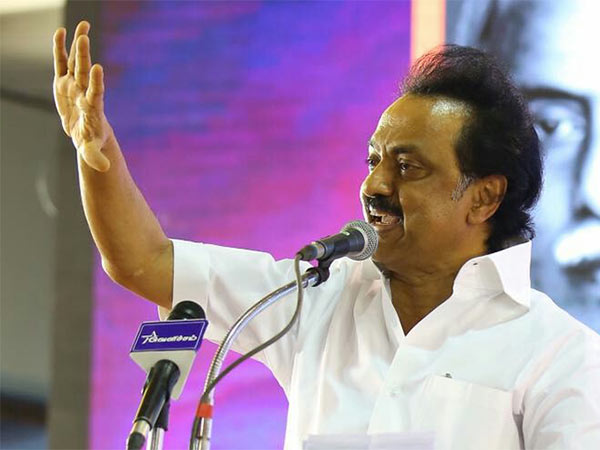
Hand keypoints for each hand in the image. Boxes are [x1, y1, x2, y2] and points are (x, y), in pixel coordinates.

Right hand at [53, 21, 110, 171]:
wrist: (87, 133)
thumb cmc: (91, 142)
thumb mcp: (92, 151)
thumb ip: (95, 156)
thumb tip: (104, 169)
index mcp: (92, 108)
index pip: (96, 93)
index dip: (97, 82)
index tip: (98, 68)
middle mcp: (84, 93)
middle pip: (84, 72)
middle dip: (83, 56)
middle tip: (85, 37)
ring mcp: (75, 86)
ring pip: (75, 63)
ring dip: (77, 46)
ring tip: (82, 26)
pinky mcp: (64, 83)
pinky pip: (62, 63)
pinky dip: (61, 49)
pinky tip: (61, 31)